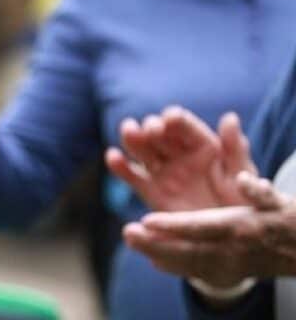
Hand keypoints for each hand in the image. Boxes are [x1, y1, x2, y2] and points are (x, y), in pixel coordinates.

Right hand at [106, 108, 254, 211]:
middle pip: (158, 134)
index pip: (184, 126)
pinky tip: (113, 157)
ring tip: (128, 131)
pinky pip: (132, 176)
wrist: (230, 238)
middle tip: (150, 130)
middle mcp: (179, 155)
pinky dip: (120, 166)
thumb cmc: (242, 203)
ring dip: (132, 138)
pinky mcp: (151, 191)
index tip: (170, 118)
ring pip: (142, 150)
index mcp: (202, 145)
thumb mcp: (243, 175)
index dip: (175, 119)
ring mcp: (163, 172)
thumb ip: (235, 149)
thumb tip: (230, 118)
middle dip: (151, 127)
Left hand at [124, 172, 295, 287]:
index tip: (147, 220)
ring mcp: (231, 266)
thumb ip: (259, 192)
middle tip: (127, 233)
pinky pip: (198, 273)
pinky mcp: (230, 274)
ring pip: (188, 263)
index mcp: (242, 228)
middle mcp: (233, 250)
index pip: (203, 227)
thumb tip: (246, 180)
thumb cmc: (287, 219)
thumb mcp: (278, 202)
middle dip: (156, 243)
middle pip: (188, 249)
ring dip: (158, 253)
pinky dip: (175, 266)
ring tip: (132, 240)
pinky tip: (154, 259)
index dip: (174, 225)